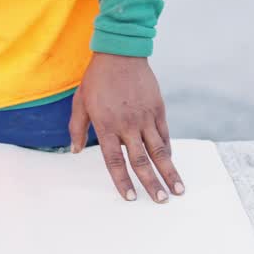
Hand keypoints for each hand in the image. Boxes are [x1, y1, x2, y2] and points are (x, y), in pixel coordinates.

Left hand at [69, 53, 183, 202]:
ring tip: (178, 189)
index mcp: (106, 126)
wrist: (121, 52)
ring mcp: (145, 117)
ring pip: (158, 150)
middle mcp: (127, 125)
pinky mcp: (158, 108)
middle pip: (141, 161)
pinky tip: (171, 162)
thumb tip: (75, 151)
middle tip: (161, 201)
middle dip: (152, 183)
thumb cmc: (97, 79)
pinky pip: (164, 134)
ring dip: (169, 171)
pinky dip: (167, 150)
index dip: (122, 181)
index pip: (115, 161)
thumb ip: (77, 128)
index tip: (131, 197)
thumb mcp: (79, 102)